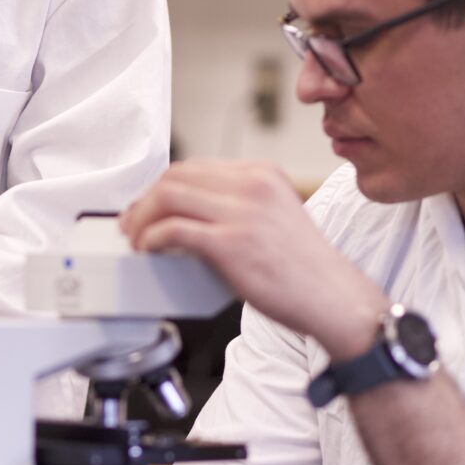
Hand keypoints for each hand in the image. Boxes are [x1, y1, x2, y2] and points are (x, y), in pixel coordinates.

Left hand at [120, 159, 388, 359]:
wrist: (332, 297)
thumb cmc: (303, 268)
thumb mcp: (275, 216)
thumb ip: (238, 205)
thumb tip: (187, 213)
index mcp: (262, 174)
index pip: (196, 167)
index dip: (163, 186)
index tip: (149, 206)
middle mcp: (252, 184)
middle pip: (176, 177)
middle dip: (146, 199)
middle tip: (132, 223)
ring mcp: (241, 211)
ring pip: (168, 196)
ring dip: (141, 217)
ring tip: (135, 238)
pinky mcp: (230, 242)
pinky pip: (173, 229)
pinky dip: (151, 238)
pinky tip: (148, 250)